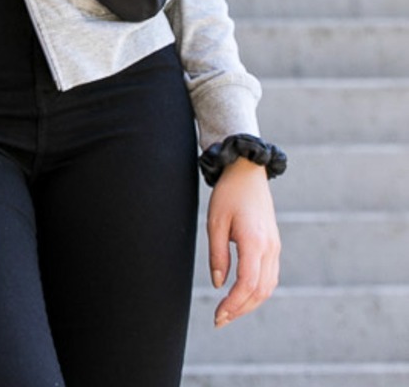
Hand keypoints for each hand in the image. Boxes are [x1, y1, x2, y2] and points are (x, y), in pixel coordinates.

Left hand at [206, 157, 280, 327]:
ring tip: (229, 311)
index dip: (233, 304)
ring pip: (268, 286)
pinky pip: (270, 276)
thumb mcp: (215, 222)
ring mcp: (275, 247)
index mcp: (254, 241)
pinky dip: (257, 291)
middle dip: (240, 309)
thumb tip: (218, 284)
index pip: (248, 284)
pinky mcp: (274, 245)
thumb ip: (217, 254)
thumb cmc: (228, 194)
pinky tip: (242, 295)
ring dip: (249, 303)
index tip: (218, 315)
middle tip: (219, 320)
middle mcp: (270, 247)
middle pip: (260, 291)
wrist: (248, 171)